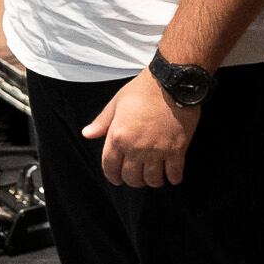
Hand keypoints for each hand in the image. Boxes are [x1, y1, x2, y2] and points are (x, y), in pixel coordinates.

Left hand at [84, 71, 197, 188]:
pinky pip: (174, 173)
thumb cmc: (143, 89)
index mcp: (118, 137)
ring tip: (155, 177)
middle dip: (133, 181)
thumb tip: (87, 134)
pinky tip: (172, 176)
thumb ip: (102, 122)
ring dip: (152, 181)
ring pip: (152, 179)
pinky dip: (173, 178)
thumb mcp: (117, 102)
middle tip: (137, 178)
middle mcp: (136, 148)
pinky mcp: (177, 149)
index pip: (110, 167)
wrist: (172, 82)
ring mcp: (157, 150)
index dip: (113, 177)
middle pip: (132, 177)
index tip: (117, 179)